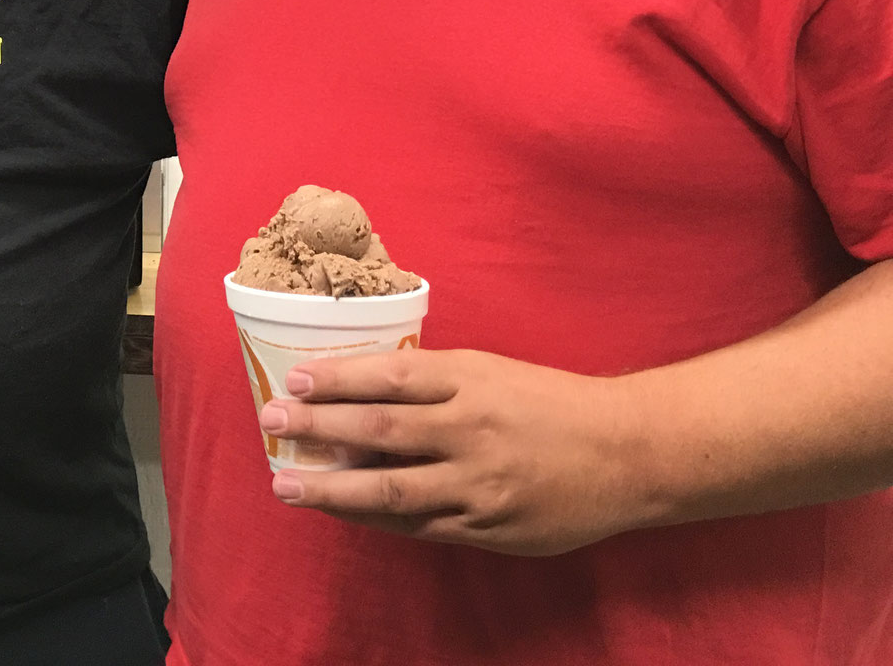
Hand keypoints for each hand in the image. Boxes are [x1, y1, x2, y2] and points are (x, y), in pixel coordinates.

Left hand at [259, 349, 648, 555]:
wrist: (627, 454)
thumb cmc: (548, 403)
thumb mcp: (490, 371)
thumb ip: (431, 381)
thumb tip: (357, 388)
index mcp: (471, 380)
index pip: (390, 375)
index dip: (337, 379)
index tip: (294, 379)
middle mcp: (470, 430)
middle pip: (379, 431)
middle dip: (318, 428)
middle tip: (271, 423)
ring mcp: (479, 485)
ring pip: (391, 489)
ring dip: (332, 489)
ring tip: (288, 485)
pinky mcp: (488, 528)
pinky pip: (419, 525)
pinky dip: (376, 518)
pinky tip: (343, 512)